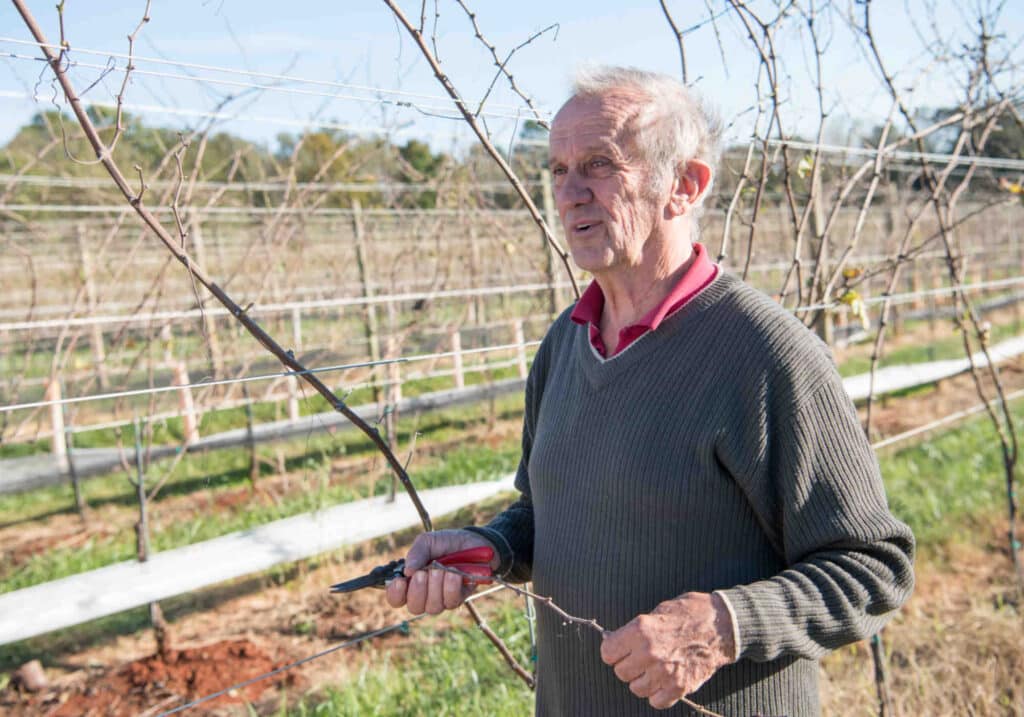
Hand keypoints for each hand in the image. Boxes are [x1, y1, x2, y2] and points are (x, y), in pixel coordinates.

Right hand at [385, 529, 498, 614]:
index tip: (401, 581)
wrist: (474, 541)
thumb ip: (416, 553)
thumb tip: (407, 570)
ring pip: (432, 607)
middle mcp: (425, 594)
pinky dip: (451, 586)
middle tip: (424, 572)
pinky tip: (455, 573)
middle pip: (414, 607)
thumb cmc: (447, 543)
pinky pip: (450, 601)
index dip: (395, 594)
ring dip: (436, 586)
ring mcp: (442, 598)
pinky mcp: (458, 599)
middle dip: (418, 590)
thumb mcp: (428, 541)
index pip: (397, 598)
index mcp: (412, 580)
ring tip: (442, 569)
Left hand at [600, 592, 735, 710]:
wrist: (722, 625)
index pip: (608, 652)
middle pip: (621, 672)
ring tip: (653, 669)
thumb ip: (637, 629)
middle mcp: (649, 653)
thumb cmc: (690, 613)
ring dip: (642, 681)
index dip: (614, 651)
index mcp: (640, 630)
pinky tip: (664, 681)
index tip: (620, 650)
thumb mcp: (658, 611)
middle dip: (628, 665)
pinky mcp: (680, 687)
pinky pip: (656, 701)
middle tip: (639, 659)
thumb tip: (618, 641)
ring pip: (636, 688)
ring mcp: (664, 672)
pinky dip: (658, 694)